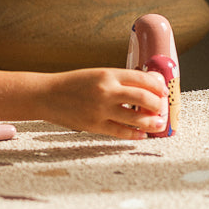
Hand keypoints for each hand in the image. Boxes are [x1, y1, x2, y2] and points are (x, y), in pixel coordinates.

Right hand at [42, 68, 167, 139]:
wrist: (46, 95)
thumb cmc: (72, 84)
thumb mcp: (96, 75)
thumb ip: (119, 81)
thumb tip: (146, 88)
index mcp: (107, 74)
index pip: (143, 79)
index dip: (158, 87)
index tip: (163, 92)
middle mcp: (106, 91)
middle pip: (144, 99)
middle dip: (158, 106)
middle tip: (161, 109)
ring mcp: (100, 109)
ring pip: (137, 119)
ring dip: (152, 123)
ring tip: (157, 124)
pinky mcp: (94, 125)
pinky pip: (121, 132)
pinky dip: (135, 134)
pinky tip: (141, 134)